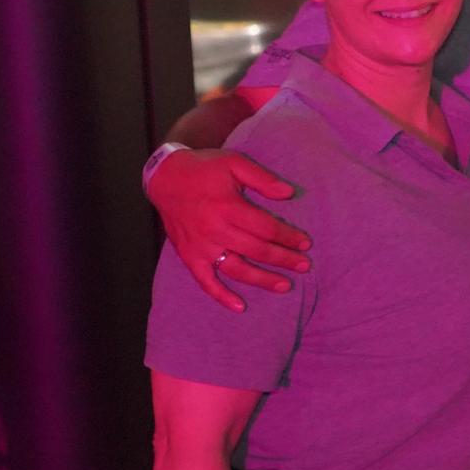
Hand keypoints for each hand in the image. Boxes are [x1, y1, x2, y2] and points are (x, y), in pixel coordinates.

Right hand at [147, 149, 306, 311]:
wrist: (165, 178)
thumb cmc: (204, 169)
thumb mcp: (234, 163)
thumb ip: (262, 178)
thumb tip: (288, 193)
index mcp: (228, 207)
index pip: (266, 228)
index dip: (288, 237)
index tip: (305, 244)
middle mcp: (215, 230)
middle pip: (256, 250)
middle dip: (283, 259)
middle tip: (304, 266)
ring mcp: (201, 246)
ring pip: (236, 269)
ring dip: (262, 280)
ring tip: (285, 286)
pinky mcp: (189, 256)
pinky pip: (205, 281)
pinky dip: (221, 296)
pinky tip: (240, 306)